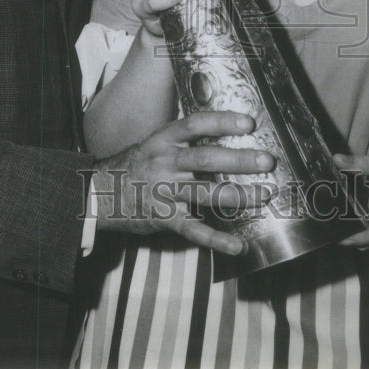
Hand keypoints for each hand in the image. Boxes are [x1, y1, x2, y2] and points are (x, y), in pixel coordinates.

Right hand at [93, 111, 275, 254]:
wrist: (101, 193)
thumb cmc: (138, 164)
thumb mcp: (156, 143)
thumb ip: (185, 139)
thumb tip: (226, 130)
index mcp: (163, 139)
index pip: (195, 125)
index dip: (222, 122)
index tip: (249, 123)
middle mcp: (165, 162)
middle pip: (206, 158)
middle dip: (240, 159)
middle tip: (267, 161)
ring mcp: (164, 191)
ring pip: (206, 193)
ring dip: (238, 195)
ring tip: (264, 195)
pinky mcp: (164, 219)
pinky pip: (194, 231)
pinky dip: (217, 240)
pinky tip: (238, 246)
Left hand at [333, 151, 368, 248]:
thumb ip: (362, 163)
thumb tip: (336, 159)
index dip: (365, 239)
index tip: (345, 240)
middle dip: (350, 238)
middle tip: (327, 233)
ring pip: (365, 232)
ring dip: (347, 231)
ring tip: (325, 226)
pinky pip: (362, 221)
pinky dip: (348, 220)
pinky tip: (332, 214)